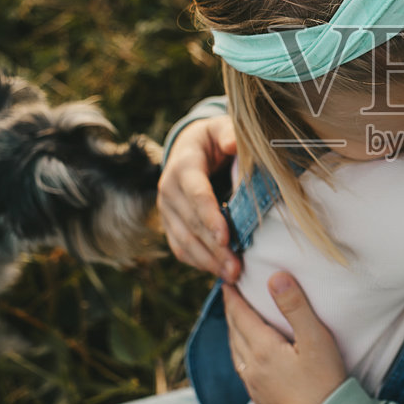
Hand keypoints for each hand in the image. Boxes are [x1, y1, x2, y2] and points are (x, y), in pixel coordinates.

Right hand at [158, 115, 241, 280]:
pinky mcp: (170, 225)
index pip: (196, 194)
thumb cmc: (214, 139)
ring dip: (208, 261)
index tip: (225, 237)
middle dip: (214, 247)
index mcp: (183, 166)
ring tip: (232, 275)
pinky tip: (219, 272)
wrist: (190, 148)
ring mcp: (166, 210)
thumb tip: (234, 144)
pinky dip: (199, 262)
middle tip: (237, 267)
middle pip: (191, 224)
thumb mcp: (221, 129)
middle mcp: (168, 190)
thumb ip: (229, 133)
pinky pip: (180, 248)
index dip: (209, 217)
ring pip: (184, 240)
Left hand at [224, 274, 347, 403]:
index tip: (227, 281)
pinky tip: (247, 358)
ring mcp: (255, 387)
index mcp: (262, 350)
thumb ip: (296, 307)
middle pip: (234, 333)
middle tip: (229, 295)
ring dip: (232, 333)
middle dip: (231, 312)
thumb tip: (275, 277)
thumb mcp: (316, 340)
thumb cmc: (326, 384)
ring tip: (235, 321)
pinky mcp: (262, 402)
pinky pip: (242, 371)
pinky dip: (239, 354)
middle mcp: (251, 368)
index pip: (240, 316)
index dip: (232, 297)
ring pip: (235, 353)